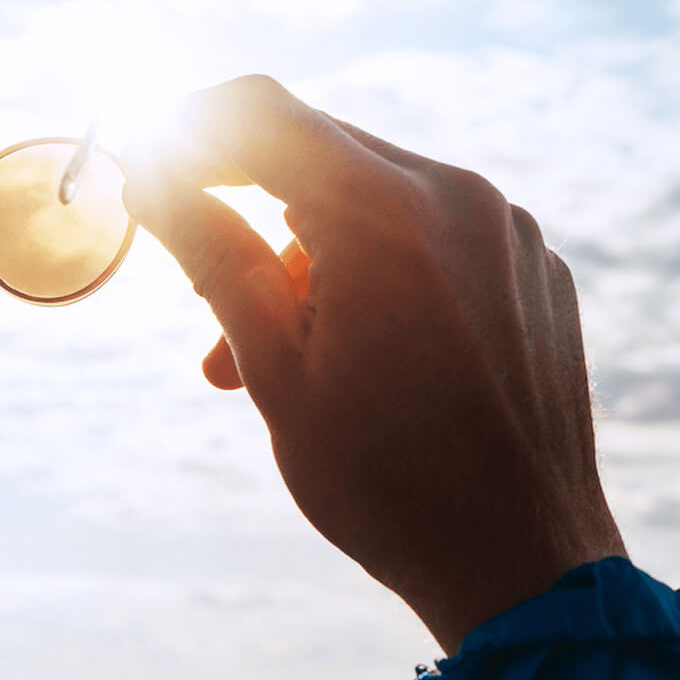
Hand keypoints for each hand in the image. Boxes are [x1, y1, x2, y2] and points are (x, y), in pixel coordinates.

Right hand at [123, 75, 626, 653]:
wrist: (523, 565)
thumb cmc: (385, 480)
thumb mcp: (274, 368)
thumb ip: (210, 254)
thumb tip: (147, 176)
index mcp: (386, 213)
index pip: (260, 113)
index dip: (188, 128)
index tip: (147, 170)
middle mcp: (459, 197)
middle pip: (317, 151)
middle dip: (244, 209)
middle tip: (206, 303)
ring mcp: (507, 230)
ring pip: (373, 198)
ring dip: (307, 255)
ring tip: (272, 359)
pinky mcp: (533, 268)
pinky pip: (433, 234)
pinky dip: (375, 270)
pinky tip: (355, 354)